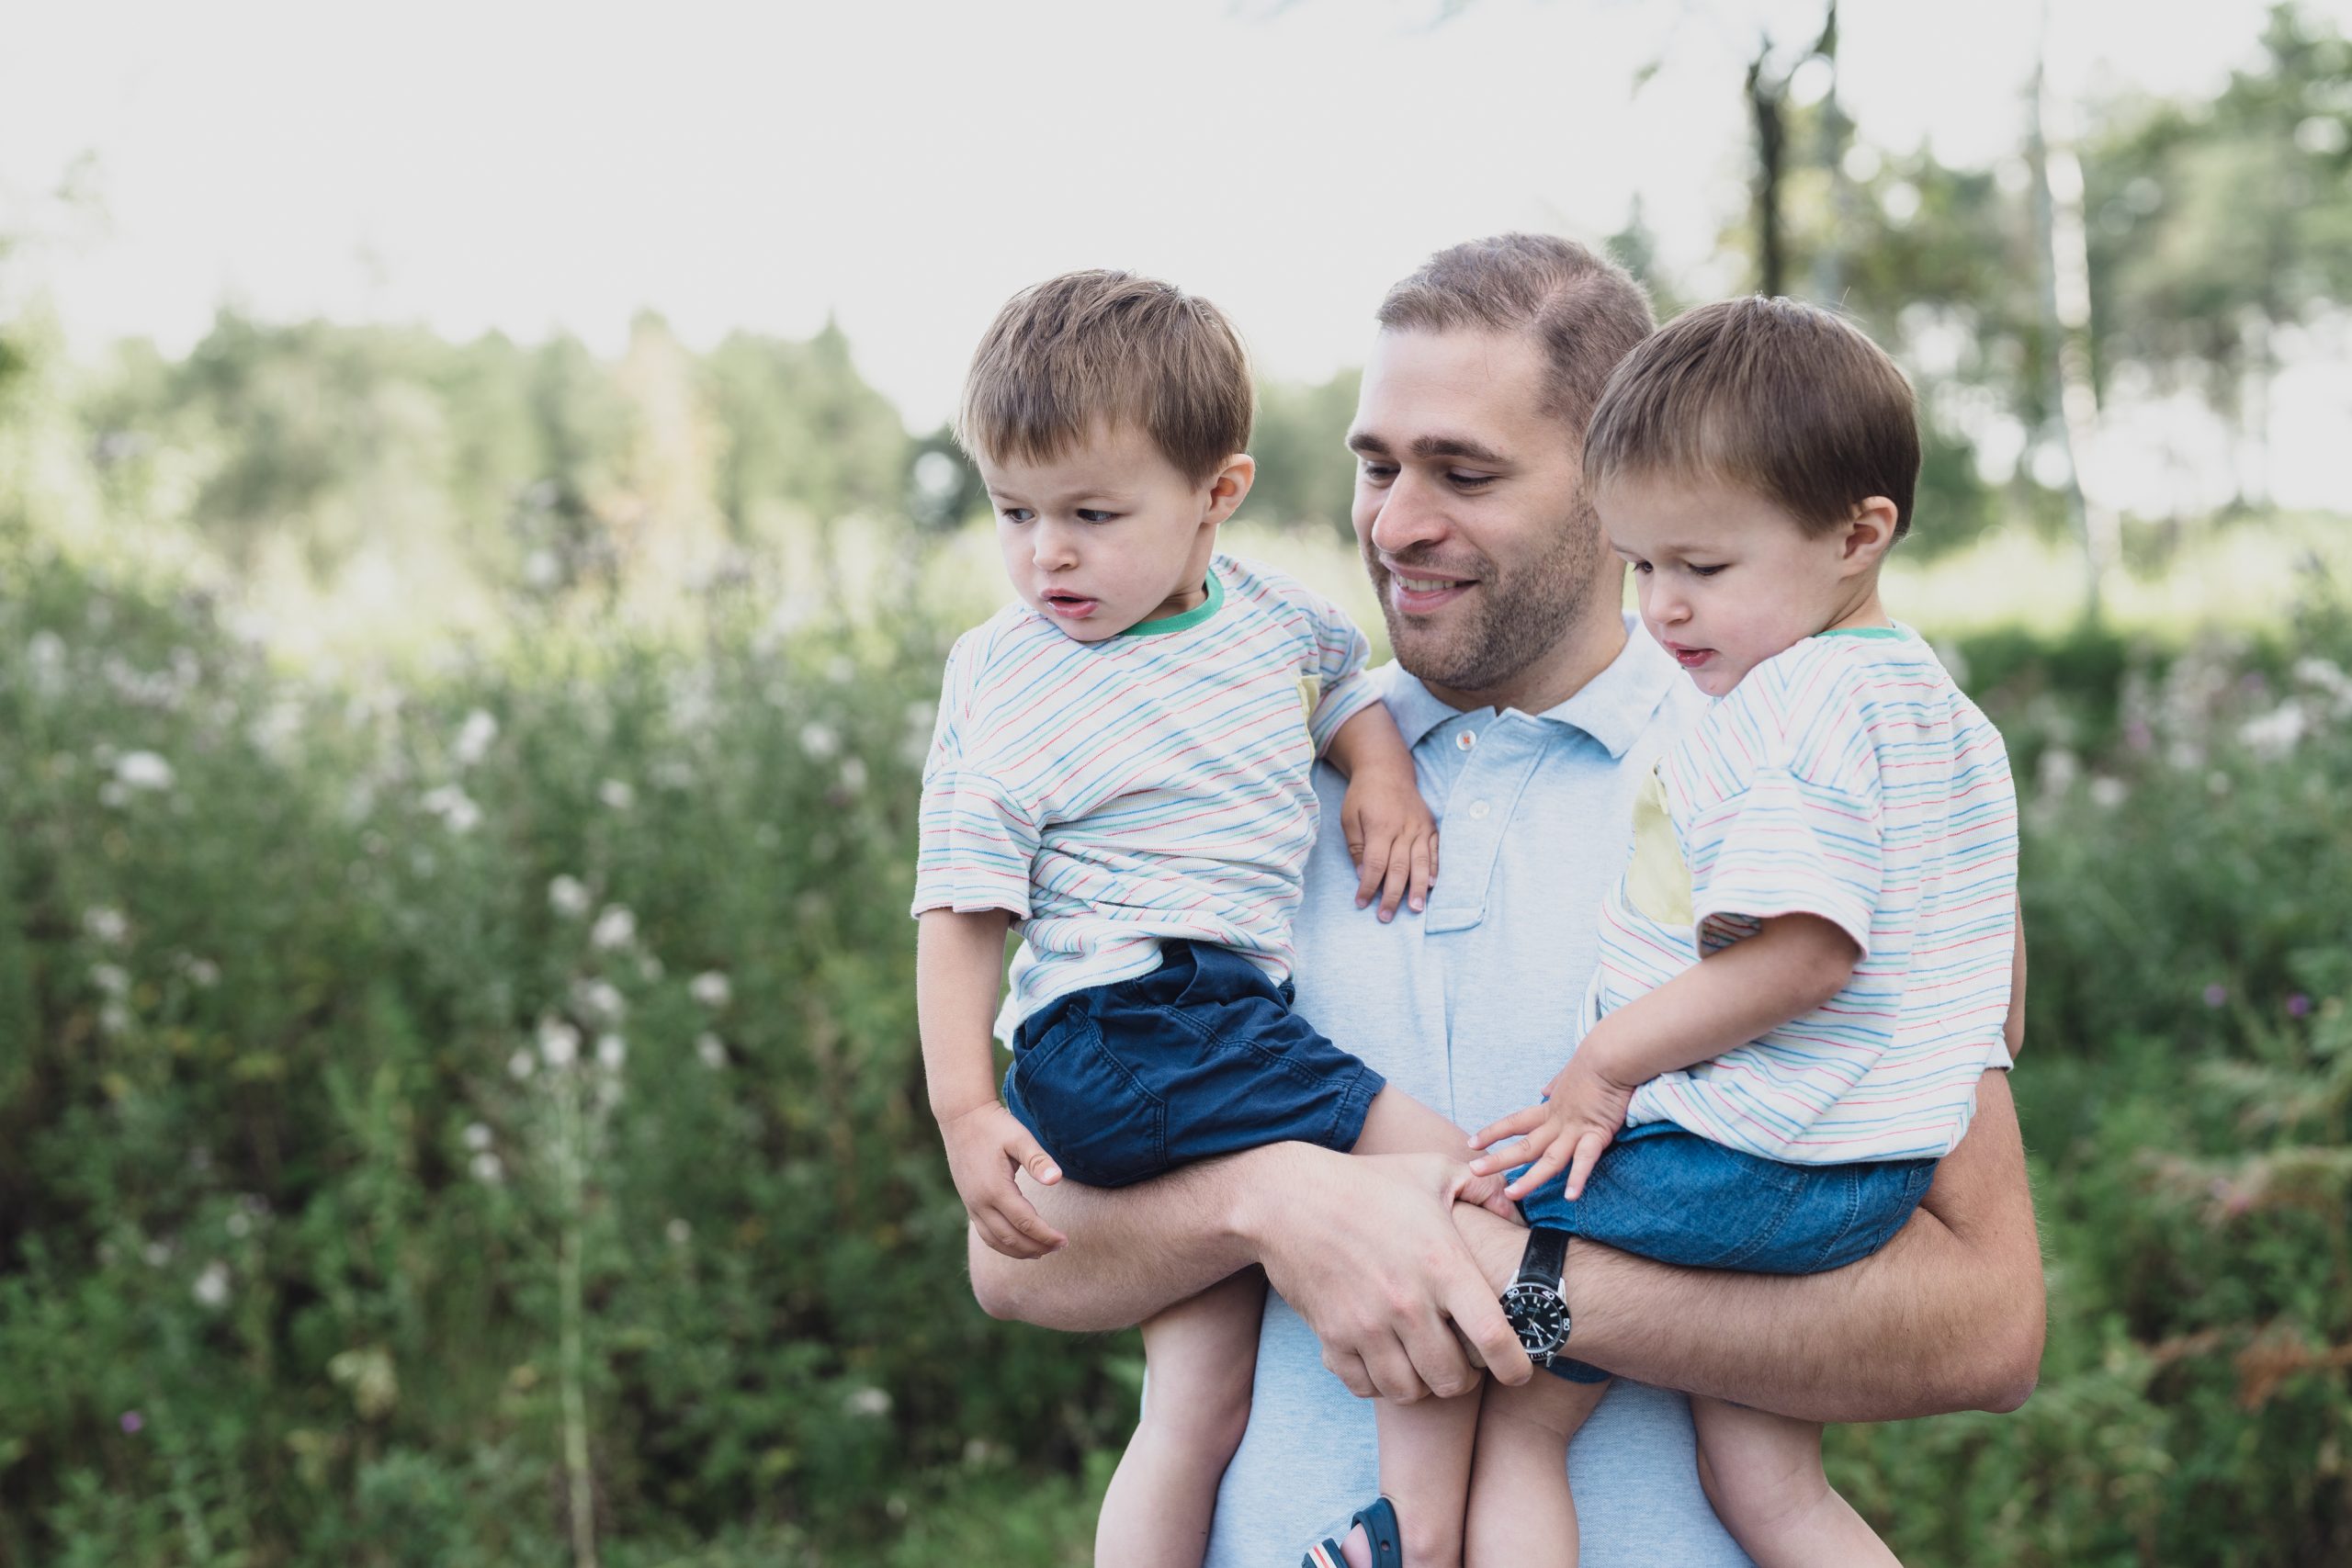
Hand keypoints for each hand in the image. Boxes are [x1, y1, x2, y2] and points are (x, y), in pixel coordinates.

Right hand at [939, 1101, 1066, 1259]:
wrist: (961, 1117)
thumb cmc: (995, 1126)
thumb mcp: (1019, 1138)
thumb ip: (1038, 1160)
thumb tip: (1057, 1180)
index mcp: (995, 1189)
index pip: (1025, 1222)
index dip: (1046, 1235)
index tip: (1065, 1240)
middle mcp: (980, 1202)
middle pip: (1011, 1238)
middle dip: (1036, 1247)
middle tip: (1059, 1247)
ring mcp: (971, 1204)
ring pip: (995, 1240)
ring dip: (1019, 1251)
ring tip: (1042, 1252)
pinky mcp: (968, 1202)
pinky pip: (985, 1233)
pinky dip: (1002, 1244)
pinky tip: (1017, 1243)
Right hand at [1249, 1146, 1532, 1401]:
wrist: (1288, 1198)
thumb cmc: (1368, 1183)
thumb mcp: (1431, 1171)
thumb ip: (1482, 1187)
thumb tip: (1512, 1207)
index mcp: (1443, 1265)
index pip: (1495, 1339)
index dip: (1516, 1367)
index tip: (1518, 1371)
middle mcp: (1408, 1303)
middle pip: (1453, 1380)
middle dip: (1466, 1379)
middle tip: (1463, 1362)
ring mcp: (1368, 1325)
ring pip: (1410, 1392)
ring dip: (1423, 1385)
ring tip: (1424, 1363)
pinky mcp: (1333, 1337)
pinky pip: (1366, 1388)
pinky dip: (1380, 1384)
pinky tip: (1385, 1361)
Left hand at [1341, 764, 1438, 921]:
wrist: (1387, 770)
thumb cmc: (1363, 795)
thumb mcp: (1349, 817)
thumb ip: (1357, 847)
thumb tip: (1364, 874)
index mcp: (1380, 827)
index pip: (1376, 864)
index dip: (1368, 886)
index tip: (1361, 903)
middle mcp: (1404, 829)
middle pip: (1399, 868)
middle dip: (1393, 895)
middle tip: (1386, 917)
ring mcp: (1420, 828)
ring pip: (1421, 863)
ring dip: (1418, 888)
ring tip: (1416, 909)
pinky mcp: (1430, 826)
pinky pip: (1435, 851)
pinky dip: (1434, 869)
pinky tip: (1431, 886)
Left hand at [1468, 1044, 1642, 1202]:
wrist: (1610, 1053)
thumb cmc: (1593, 1061)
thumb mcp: (1568, 1074)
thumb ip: (1556, 1084)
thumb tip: (1544, 1090)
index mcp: (1551, 1108)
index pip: (1515, 1123)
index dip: (1493, 1133)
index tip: (1472, 1143)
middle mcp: (1558, 1122)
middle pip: (1524, 1146)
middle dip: (1498, 1160)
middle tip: (1473, 1170)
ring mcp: (1576, 1129)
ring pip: (1549, 1160)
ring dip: (1531, 1179)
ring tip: (1512, 1195)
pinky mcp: (1597, 1132)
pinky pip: (1586, 1159)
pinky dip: (1578, 1177)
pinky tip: (1570, 1196)